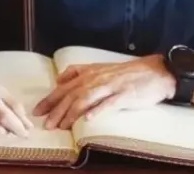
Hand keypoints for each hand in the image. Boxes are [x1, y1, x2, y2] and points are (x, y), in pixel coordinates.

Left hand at [33, 55, 174, 128]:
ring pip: (86, 99)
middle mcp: (96, 78)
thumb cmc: (126, 73)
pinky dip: (97, 111)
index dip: (50, 99)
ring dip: (71, 113)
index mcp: (89, 72)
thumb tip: (60, 79)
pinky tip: (87, 119)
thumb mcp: (100, 68)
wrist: (155, 71)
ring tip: (61, 126)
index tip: (37, 111)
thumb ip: (79, 72)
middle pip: (72, 94)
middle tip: (46, 124)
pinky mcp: (123, 95)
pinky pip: (108, 103)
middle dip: (57, 110)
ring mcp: (110, 86)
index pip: (64, 87)